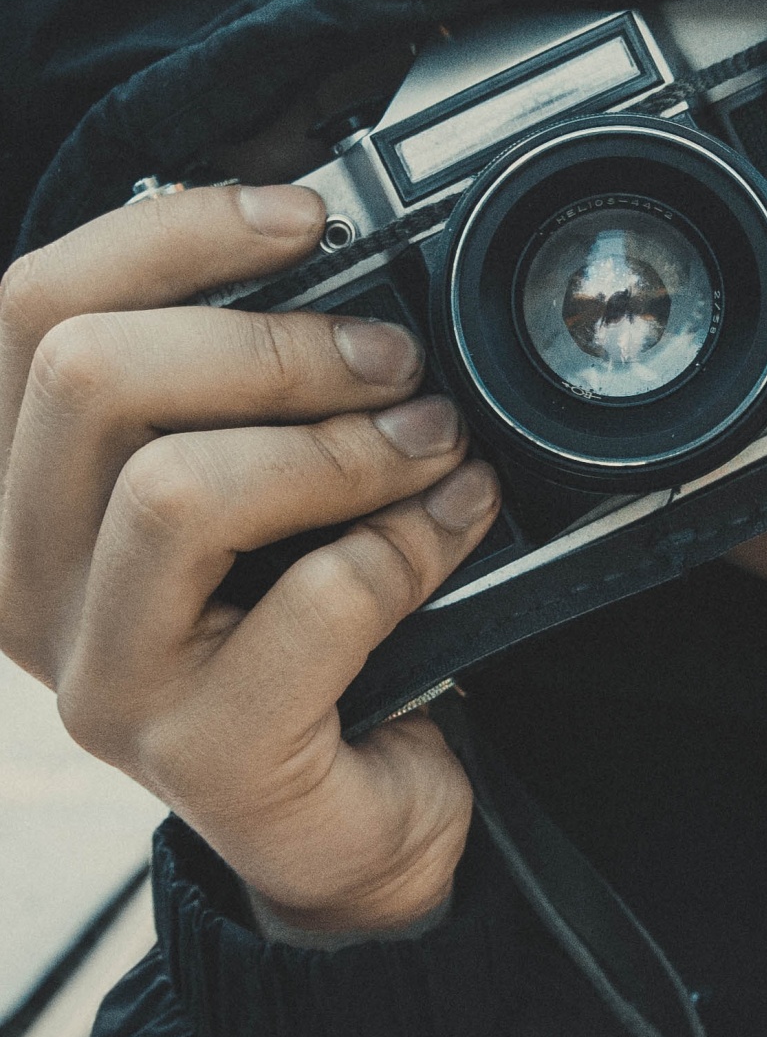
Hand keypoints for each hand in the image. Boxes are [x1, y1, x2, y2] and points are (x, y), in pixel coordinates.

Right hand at [0, 184, 500, 934]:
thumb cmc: (301, 625)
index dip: (172, 232)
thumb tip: (332, 246)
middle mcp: (24, 580)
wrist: (351, 819)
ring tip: (432, 441)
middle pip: (89, 378)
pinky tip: (454, 525)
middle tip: (393, 358)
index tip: (306, 216)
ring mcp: (102, 679)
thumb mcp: (251, 483)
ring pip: (175, 490)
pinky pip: (310, 603)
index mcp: (22, 487)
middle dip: (270, 344)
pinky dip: (405, 543)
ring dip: (337, 446)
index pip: (34, 308)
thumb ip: (245, 384)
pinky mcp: (200, 757)